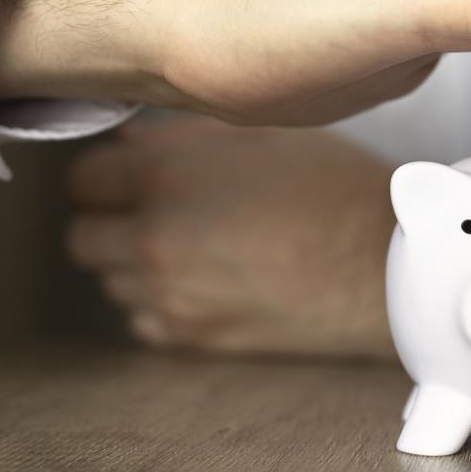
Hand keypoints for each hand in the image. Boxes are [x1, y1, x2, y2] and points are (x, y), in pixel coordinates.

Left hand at [66, 118, 397, 357]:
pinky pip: (145, 319)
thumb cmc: (338, 189)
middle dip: (112, 220)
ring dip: (135, 263)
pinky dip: (162, 302)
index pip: (84, 178)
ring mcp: (170, 294)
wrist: (388, 264)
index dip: (110, 173)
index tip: (132, 175)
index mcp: (166, 174)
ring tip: (194, 244)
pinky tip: (208, 280)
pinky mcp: (194, 337)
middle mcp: (153, 237)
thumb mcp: (265, 133)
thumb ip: (185, 136)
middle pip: (83, 236)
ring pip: (111, 280)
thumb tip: (132, 142)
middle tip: (157, 210)